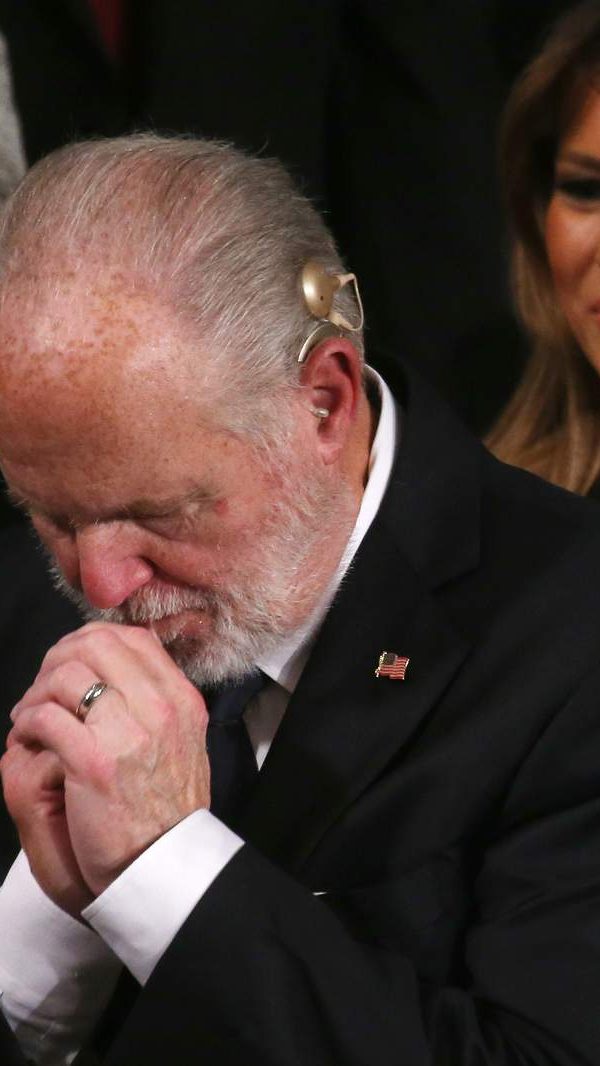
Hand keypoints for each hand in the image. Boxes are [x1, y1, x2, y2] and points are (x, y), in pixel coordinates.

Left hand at [4, 623, 210, 898]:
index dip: (89, 642)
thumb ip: (157, 702)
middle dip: (57, 660)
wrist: (164, 865)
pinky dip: (28, 723)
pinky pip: (46, 717)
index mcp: (180, 698)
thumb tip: (120, 668)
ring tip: (28, 717)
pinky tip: (27, 738)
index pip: (131, 638)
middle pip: (95, 644)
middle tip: (42, 689)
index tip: (69, 664)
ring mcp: (129, 733)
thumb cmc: (165, 810)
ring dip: (37, 693)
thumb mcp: (181, 742)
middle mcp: (160, 707)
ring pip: (67, 675)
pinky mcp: (95, 763)